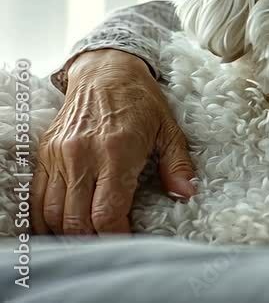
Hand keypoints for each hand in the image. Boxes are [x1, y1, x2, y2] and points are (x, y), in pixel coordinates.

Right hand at [31, 49, 195, 234]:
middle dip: (94, 240)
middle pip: (76, 220)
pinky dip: (45, 219)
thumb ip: (178, 165)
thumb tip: (186, 194)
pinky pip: (36, 198)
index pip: (107, 211)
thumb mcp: (169, 130)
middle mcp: (82, 155)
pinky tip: (62, 226)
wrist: (105, 71)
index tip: (129, 240)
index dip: (117, 235)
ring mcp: (59, 155)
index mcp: (116, 151)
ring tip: (89, 238)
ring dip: (68, 234)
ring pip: (51, 214)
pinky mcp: (45, 154)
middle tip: (110, 243)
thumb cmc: (141, 101)